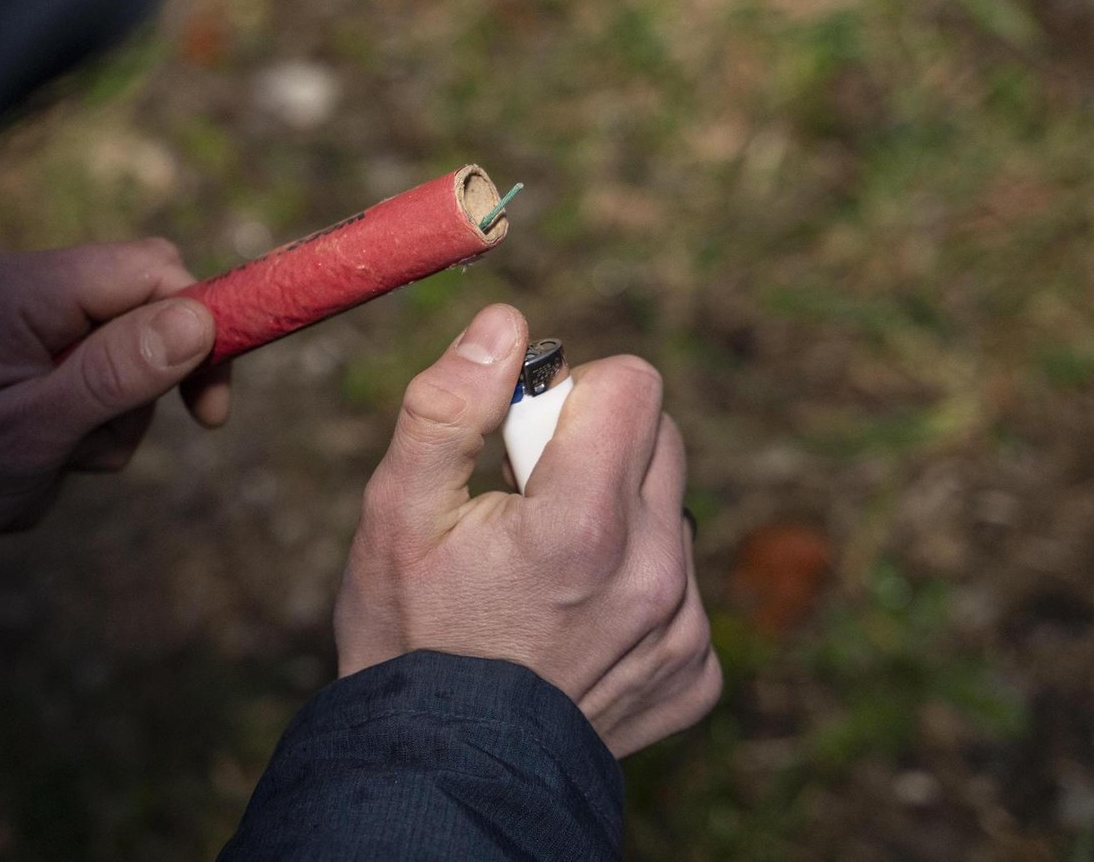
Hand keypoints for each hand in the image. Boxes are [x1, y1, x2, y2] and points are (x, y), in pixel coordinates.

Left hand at [0, 240, 228, 569]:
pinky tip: (10, 463)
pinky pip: (57, 369)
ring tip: (32, 470)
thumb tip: (201, 318)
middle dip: (131, 394)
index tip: (208, 413)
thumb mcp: (31, 434)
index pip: (151, 270)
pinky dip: (54, 423)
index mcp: (17, 286)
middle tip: (83, 455)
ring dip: (89, 424)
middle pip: (132, 314)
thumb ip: (119, 372)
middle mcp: (6, 277)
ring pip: (100, 353)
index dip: (199, 331)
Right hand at [335, 304, 719, 756]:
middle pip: (662, 437)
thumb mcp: (396, 511)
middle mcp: (654, 574)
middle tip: (529, 503)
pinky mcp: (697, 672)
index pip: (634, 384)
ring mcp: (683, 630)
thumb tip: (506, 322)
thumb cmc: (410, 636)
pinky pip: (683, 587)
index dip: (574, 393)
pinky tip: (576, 624)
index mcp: (585, 524)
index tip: (527, 440)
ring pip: (672, 511)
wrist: (442, 770)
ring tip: (550, 572)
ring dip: (620, 516)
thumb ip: (450, 405)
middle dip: (598, 445)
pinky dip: (637, 586)